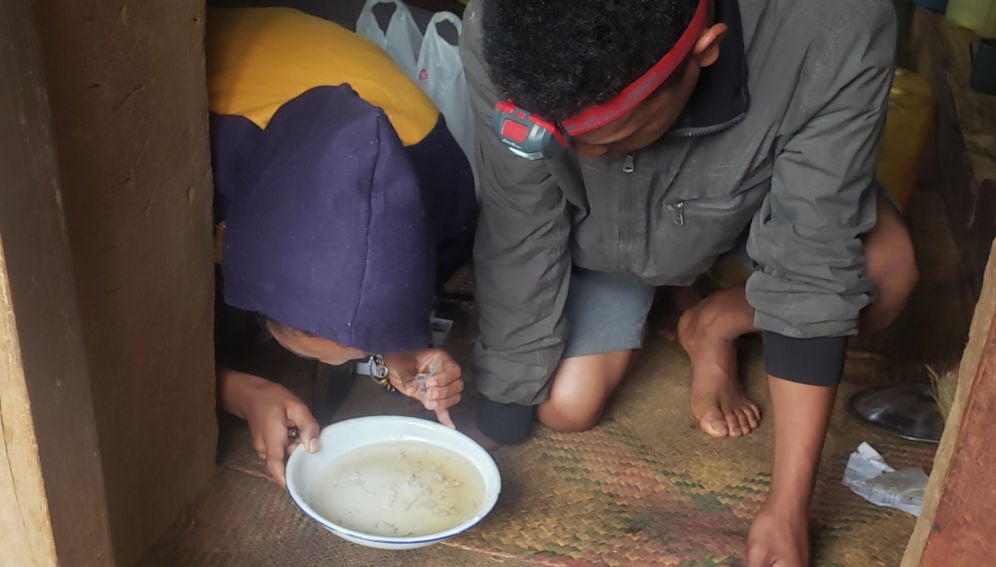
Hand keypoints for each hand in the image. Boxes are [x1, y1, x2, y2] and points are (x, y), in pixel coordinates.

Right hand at [217, 368, 319, 486]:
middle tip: (311, 448)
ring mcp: (262, 449)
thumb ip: (307, 425)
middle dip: (299, 461)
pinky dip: (289, 450)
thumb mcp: (295, 406)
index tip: (298, 490)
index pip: (276, 466)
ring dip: (294, 454)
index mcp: (272, 439)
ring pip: (282, 460)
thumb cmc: (272, 398)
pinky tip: (296, 437)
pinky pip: (279, 455)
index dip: (286, 481)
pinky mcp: (264, 448)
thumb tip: (313, 447)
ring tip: (303, 437)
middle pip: (283, 465)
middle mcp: (264, 448)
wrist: (250, 394)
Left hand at [383, 349, 462, 427]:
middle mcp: (445, 372)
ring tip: (428, 402)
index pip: (454, 371)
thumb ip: (407, 378)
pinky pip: (444, 407)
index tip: (428, 383)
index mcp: (440, 359)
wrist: (393, 368)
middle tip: (428, 393)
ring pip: (453, 397)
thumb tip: (412, 388)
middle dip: (443, 392)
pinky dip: (445, 416)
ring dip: (442, 402)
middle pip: (457, 385)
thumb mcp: (402, 366)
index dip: (444, 379)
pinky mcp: (435, 398)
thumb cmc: (400, 362)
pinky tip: (449, 425)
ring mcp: (442, 386)